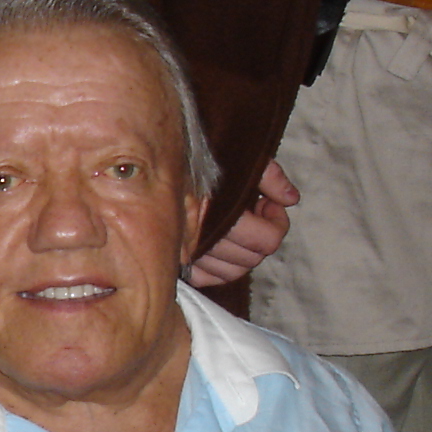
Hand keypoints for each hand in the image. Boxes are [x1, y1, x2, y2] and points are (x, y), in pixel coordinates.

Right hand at [186, 161, 298, 288]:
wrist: (140, 162)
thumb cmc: (193, 155)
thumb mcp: (236, 153)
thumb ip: (270, 176)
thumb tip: (290, 199)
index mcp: (220, 212)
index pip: (267, 240)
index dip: (277, 222)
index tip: (269, 204)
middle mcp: (203, 237)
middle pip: (252, 258)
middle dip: (262, 236)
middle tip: (256, 214)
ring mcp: (186, 251)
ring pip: (232, 272)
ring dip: (243, 252)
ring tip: (238, 228)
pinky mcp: (174, 257)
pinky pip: (206, 278)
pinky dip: (219, 268)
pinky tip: (221, 247)